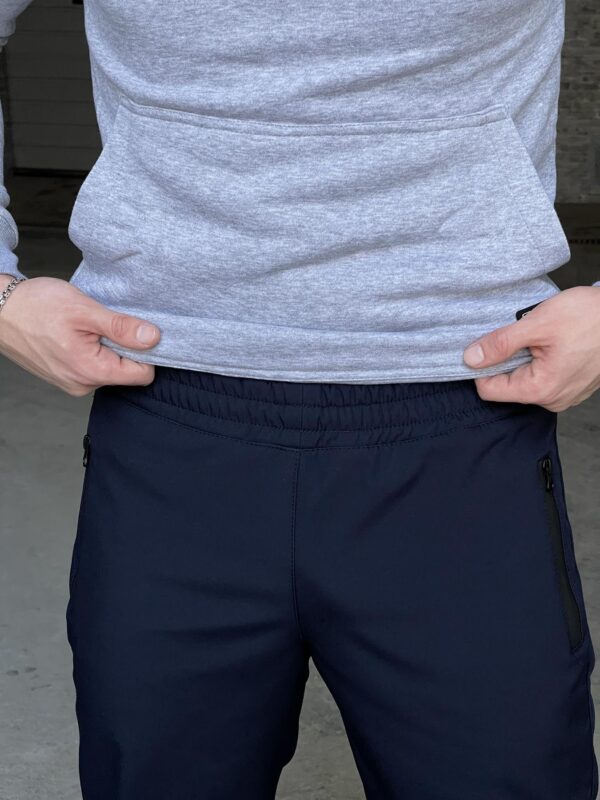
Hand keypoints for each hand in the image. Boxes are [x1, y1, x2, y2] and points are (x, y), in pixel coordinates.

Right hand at [0, 274, 160, 396]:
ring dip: (107, 347)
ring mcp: (73, 383)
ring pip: (110, 369)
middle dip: (125, 348)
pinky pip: (93, 367)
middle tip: (105, 323)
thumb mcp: (84, 310)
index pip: (142, 375)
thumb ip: (121, 327)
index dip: (148, 352)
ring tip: (87, 326)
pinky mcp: (65, 377)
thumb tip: (153, 338)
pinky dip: (93, 350)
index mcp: (91, 371)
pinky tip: (78, 333)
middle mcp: (83, 384)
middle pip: (127, 372)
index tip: (138, 331)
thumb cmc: (35, 306)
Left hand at [462, 286, 599, 411]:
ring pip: (525, 379)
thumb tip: (471, 358)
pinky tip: (552, 342)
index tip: (483, 346)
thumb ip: (500, 343)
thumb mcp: (537, 324)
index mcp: (540, 389)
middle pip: (506, 385)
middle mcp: (552, 399)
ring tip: (541, 337)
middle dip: (505, 359)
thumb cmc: (590, 317)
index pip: (489, 390)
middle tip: (520, 335)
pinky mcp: (572, 386)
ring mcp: (564, 395)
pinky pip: (544, 377)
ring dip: (524, 358)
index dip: (480, 367)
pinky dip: (540, 359)